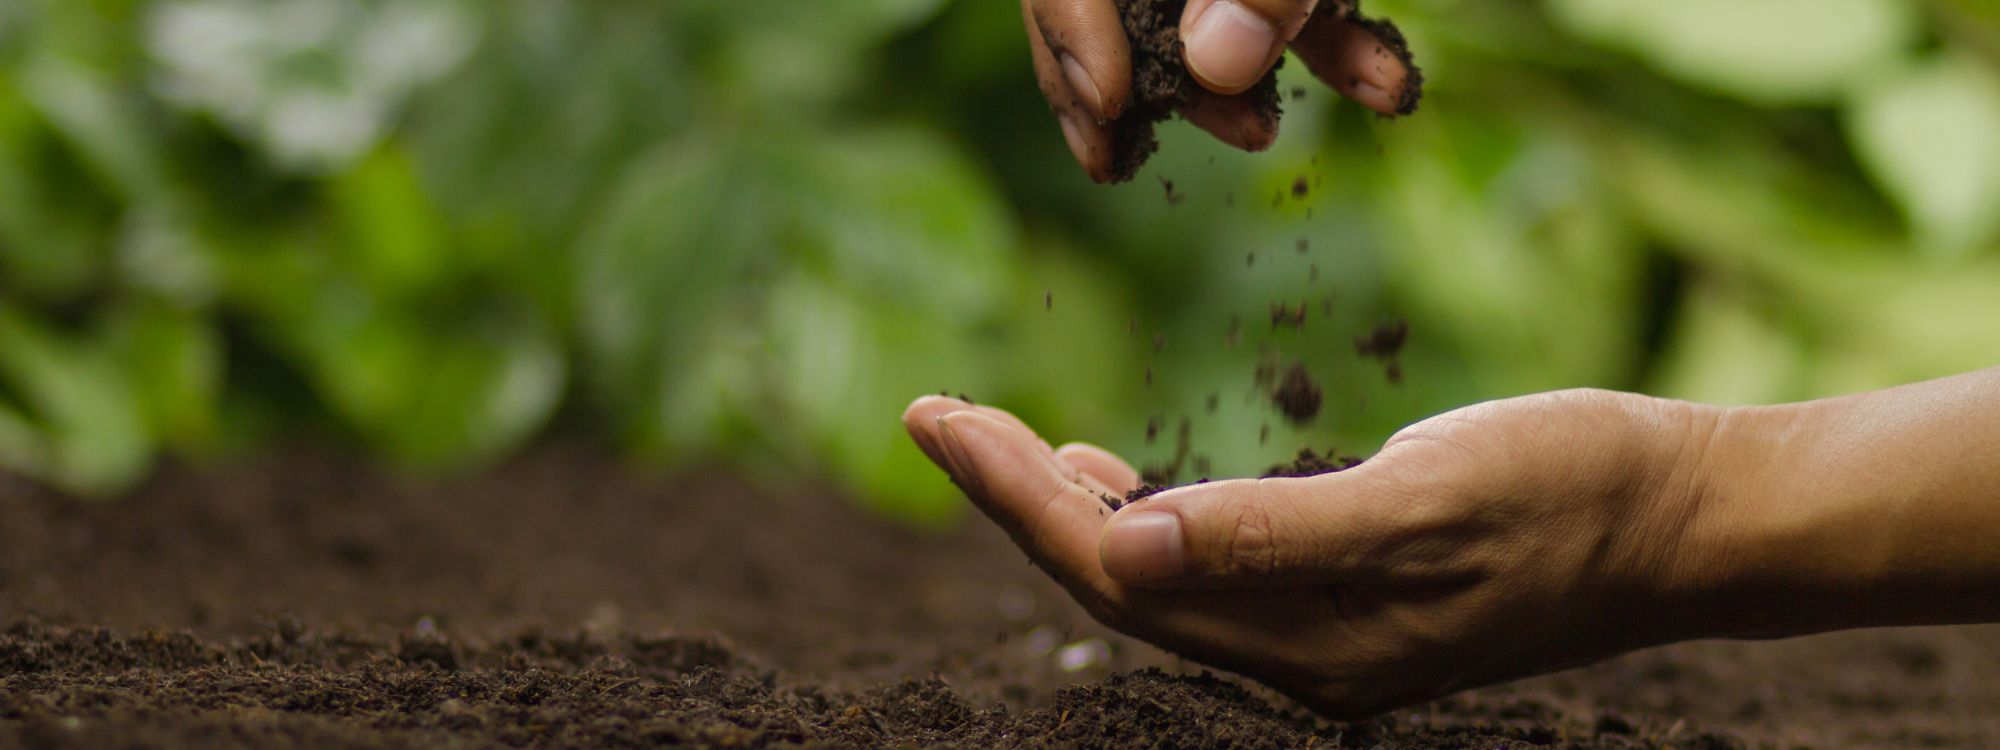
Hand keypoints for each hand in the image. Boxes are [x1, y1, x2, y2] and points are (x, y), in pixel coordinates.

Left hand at [902, 389, 1721, 716]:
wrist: (1689, 519)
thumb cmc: (1575, 492)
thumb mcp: (1428, 499)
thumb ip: (1274, 535)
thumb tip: (1124, 553)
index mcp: (1312, 644)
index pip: (1116, 577)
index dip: (1015, 501)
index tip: (936, 421)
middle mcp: (1300, 657)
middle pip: (1115, 585)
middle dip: (1015, 501)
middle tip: (933, 415)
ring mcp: (1325, 634)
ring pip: (1155, 580)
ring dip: (1068, 512)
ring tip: (997, 444)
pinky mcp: (1348, 598)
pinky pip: (1209, 568)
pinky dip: (1144, 519)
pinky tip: (1111, 480)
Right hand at [1024, 0, 1420, 180]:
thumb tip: (1216, 64)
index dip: (1071, 38)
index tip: (1110, 109)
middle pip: (1120, 14)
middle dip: (1157, 84)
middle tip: (1185, 143)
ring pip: (1204, 22)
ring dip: (1245, 84)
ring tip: (1265, 138)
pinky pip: (1295, 8)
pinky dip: (1338, 51)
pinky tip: (1391, 92)